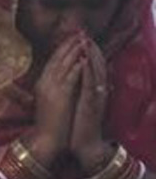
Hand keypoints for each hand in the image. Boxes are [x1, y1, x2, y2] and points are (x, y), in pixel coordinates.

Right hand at [31, 34, 86, 159]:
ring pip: (64, 64)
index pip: (53, 61)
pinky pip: (70, 77)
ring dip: (74, 51)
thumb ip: (53, 88)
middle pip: (58, 58)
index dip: (62, 48)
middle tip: (79, 33)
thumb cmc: (48, 123)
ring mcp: (52, 88)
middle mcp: (45, 82)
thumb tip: (61, 79)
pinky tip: (83, 58)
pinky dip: (76, 66)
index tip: (72, 38)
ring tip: (83, 40)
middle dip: (69, 45)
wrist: (46, 139)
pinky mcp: (60, 95)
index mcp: (41, 83)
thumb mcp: (47, 102)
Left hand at [72, 37, 111, 167]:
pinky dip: (87, 73)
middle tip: (85, 33)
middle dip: (92, 49)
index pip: (94, 67)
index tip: (84, 38)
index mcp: (94, 91)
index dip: (90, 52)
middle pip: (97, 66)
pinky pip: (90, 86)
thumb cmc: (81, 124)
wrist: (85, 145)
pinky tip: (84, 62)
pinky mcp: (90, 105)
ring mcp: (96, 98)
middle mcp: (98, 92)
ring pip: (95, 73)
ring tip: (86, 41)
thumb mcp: (82, 103)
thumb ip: (85, 90)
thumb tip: (85, 79)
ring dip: (91, 56)